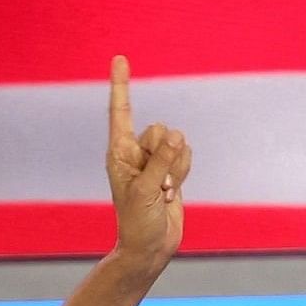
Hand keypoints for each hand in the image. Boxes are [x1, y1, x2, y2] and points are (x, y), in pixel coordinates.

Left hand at [106, 56, 190, 276]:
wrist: (150, 247)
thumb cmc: (137, 221)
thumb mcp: (146, 190)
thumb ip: (162, 160)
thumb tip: (178, 135)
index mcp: (119, 152)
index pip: (120, 111)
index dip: (121, 84)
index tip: (119, 58)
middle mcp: (135, 152)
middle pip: (161, 130)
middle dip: (166, 155)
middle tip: (157, 184)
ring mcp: (154, 162)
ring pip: (178, 144)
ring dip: (177, 169)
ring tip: (162, 192)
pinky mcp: (171, 171)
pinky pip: (187, 156)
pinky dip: (185, 172)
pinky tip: (172, 192)